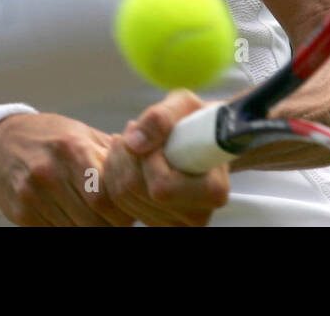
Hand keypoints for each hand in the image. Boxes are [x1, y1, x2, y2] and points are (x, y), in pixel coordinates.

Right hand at [0, 112, 134, 225]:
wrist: (0, 143)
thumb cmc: (53, 138)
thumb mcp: (83, 135)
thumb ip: (114, 152)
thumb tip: (149, 162)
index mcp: (72, 149)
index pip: (106, 196)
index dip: (124, 208)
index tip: (130, 207)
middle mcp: (49, 172)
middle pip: (92, 220)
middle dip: (112, 223)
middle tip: (119, 217)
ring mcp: (31, 195)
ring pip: (75, 230)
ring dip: (93, 228)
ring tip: (100, 216)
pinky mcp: (20, 214)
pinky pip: (55, 232)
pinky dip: (69, 228)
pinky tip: (75, 216)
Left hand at [102, 89, 230, 225]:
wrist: (205, 139)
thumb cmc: (197, 121)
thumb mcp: (184, 104)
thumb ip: (161, 119)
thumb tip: (133, 143)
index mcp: (213, 189)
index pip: (161, 186)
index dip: (148, 158)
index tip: (155, 137)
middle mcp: (198, 216)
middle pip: (136, 190)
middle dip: (127, 155)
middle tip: (134, 131)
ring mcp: (178, 224)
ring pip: (123, 197)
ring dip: (118, 162)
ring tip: (132, 141)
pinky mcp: (159, 224)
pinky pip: (120, 204)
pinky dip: (115, 176)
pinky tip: (127, 157)